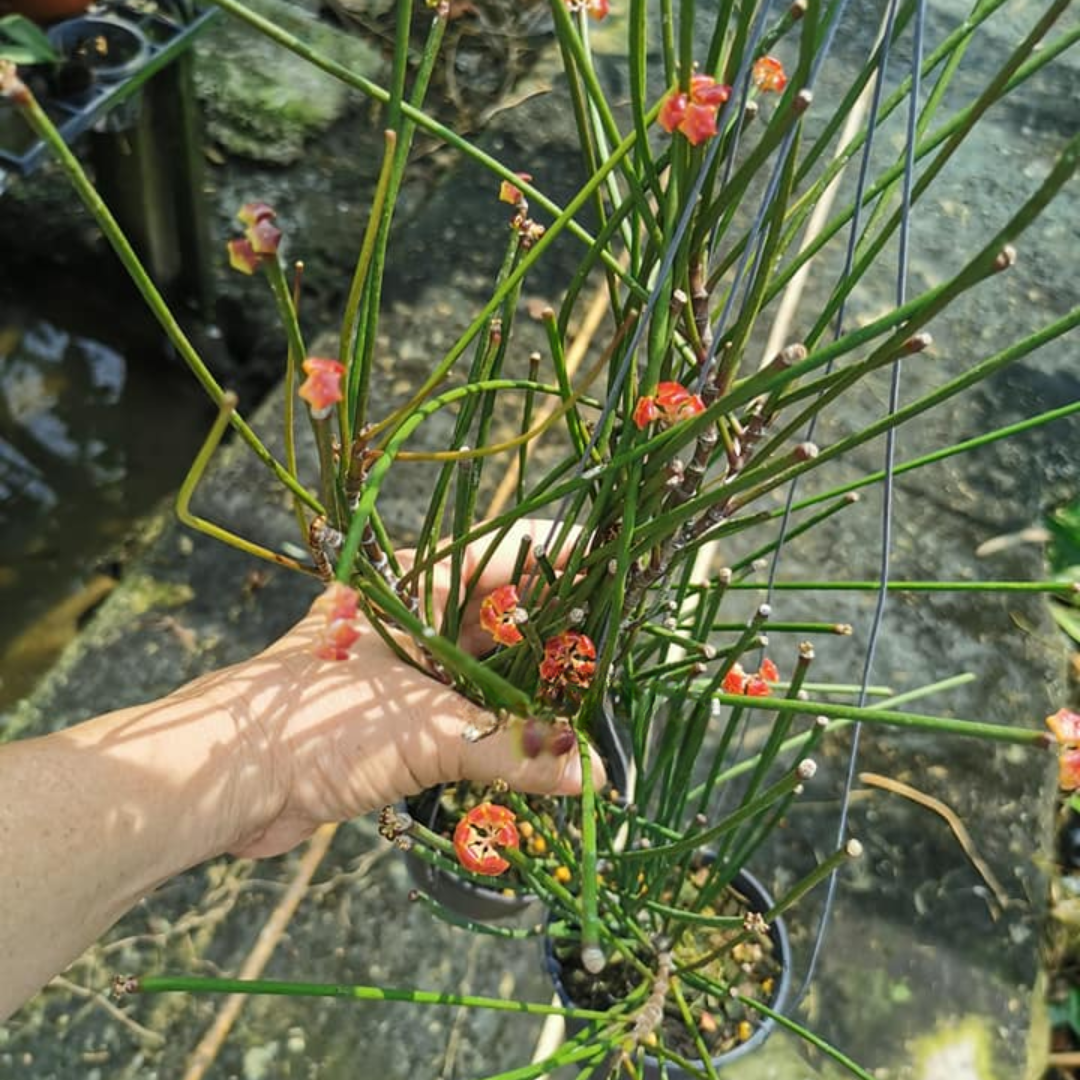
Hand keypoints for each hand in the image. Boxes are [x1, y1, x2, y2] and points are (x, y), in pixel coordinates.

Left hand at [210, 519, 605, 857]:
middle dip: (553, 631)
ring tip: (589, 698)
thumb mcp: (422, 730)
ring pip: (484, 667)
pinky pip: (464, 712)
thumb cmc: (312, 723)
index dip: (558, 563)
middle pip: (500, 615)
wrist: (228, 781)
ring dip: (528, 685)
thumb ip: (511, 749)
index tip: (613, 570)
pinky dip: (500, 727)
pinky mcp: (395, 718)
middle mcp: (411, 619)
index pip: (502, 558)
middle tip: (612, 649)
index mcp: (411, 586)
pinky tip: (540, 743)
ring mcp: (404, 668)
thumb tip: (593, 775)